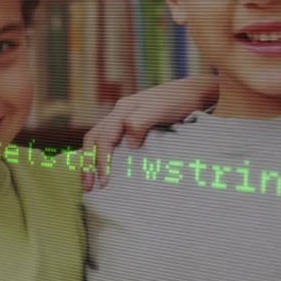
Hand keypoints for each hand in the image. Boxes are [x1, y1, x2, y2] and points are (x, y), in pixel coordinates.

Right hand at [80, 75, 218, 189]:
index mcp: (122, 110)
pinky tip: (104, 169)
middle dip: (87, 163)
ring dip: (91, 160)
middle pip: (93, 139)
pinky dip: (102, 156)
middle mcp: (119, 114)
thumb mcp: (159, 109)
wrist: (193, 92)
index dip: (102, 161)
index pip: (104, 138)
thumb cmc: (178, 100)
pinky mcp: (132, 126)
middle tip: (87, 187)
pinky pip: (110, 142)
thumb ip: (140, 122)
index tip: (104, 182)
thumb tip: (129, 144)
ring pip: (98, 140)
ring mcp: (124, 119)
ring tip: (89, 182)